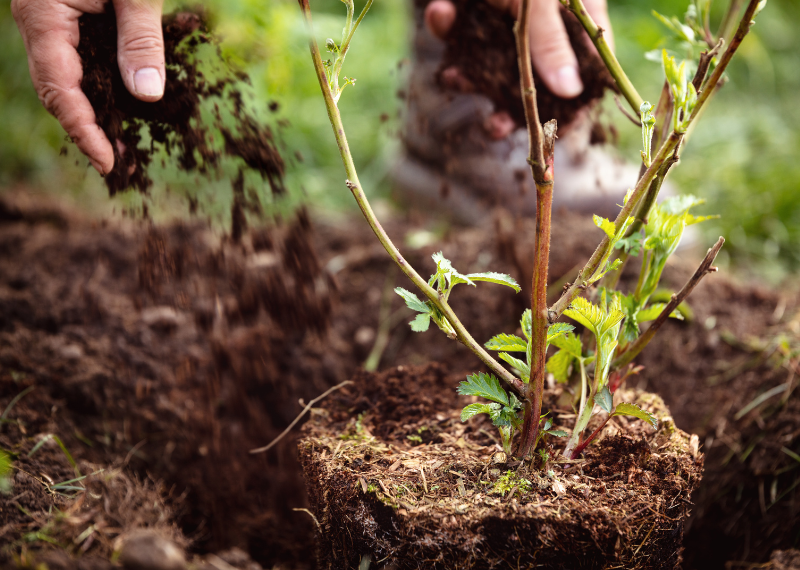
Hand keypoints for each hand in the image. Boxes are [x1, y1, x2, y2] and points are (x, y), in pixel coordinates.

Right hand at [12, 0, 165, 174]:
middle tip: (120, 164)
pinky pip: (76, 62)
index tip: (107, 163)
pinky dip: (96, 87)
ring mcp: (48, 22)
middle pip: (56, 91)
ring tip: (122, 145)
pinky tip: (120, 105)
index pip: (59, 89)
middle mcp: (38, 24)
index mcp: (44, 17)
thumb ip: (140, 40)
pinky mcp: (63, 18)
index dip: (84, 131)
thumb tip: (148, 96)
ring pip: (64, 80)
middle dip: (87, 131)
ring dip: (93, 113)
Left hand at [425, 0, 611, 138]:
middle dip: (509, 98)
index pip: (579, 61)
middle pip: (530, 67)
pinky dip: (446, 22)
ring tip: (451, 78)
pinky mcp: (469, 1)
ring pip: (487, 51)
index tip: (546, 130)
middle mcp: (539, 8)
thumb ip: (547, 39)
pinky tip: (440, 11)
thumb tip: (573, 90)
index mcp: (573, 5)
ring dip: (467, 69)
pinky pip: (458, 22)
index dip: (565, 99)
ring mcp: (502, 3)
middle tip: (494, 126)